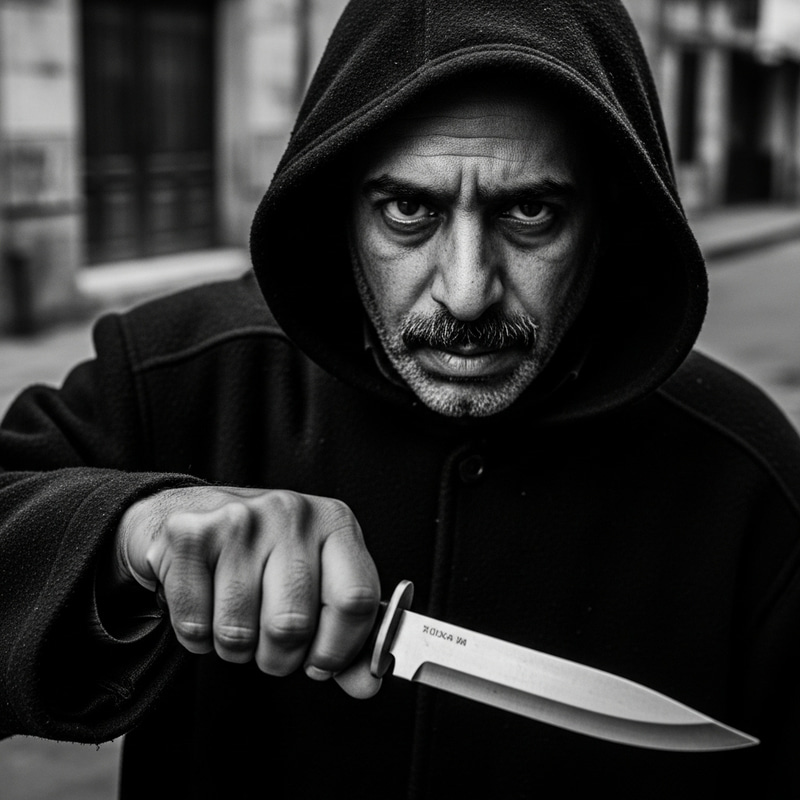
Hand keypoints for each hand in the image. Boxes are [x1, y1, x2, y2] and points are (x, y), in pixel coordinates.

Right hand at [114, 486, 381, 696]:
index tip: (321, 662)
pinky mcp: (189, 536)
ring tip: (237, 619)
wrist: (192, 509)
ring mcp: (239, 520)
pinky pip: (195, 626)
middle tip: (271, 642)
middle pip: (293, 625)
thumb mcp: (319, 581)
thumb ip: (347, 635)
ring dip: (236, 649)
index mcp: (335, 522)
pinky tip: (206, 606)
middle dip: (280, 657)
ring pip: (238, 633)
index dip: (339, 649)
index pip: (356, 600)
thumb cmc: (266, 554)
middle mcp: (291, 513)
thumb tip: (367, 684)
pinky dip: (198, 637)